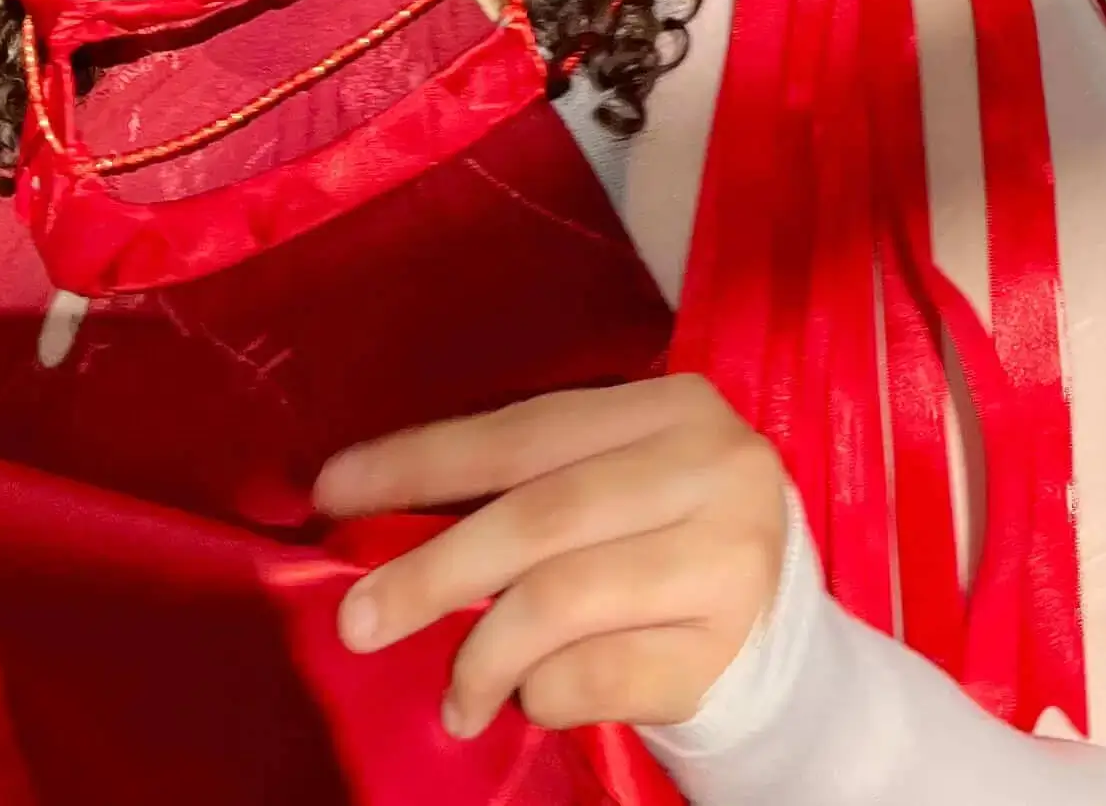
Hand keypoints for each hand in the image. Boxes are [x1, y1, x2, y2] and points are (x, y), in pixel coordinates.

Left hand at [319, 374, 790, 738]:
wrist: (773, 632)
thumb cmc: (660, 544)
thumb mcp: (610, 486)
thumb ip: (527, 488)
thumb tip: (371, 513)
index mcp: (673, 405)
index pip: (526, 430)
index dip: (422, 461)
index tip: (332, 494)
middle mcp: (713, 464)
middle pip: (539, 516)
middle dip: (432, 570)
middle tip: (357, 622)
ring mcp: (727, 554)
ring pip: (561, 599)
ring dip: (482, 656)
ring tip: (455, 699)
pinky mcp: (723, 644)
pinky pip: (594, 674)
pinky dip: (543, 692)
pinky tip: (532, 700)